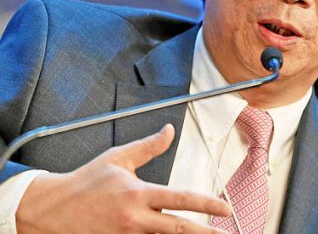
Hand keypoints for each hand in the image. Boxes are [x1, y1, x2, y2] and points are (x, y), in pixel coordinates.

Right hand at [15, 124, 230, 233]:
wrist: (54, 208)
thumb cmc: (87, 180)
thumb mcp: (119, 157)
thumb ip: (149, 146)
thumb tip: (170, 130)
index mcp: (138, 194)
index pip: (180, 199)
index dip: (206, 204)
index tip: (226, 208)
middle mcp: (135, 219)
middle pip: (178, 229)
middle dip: (204, 233)